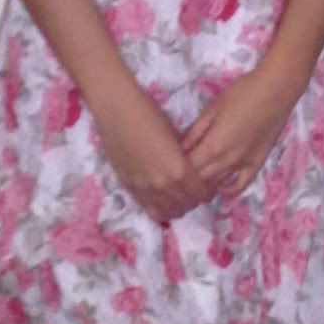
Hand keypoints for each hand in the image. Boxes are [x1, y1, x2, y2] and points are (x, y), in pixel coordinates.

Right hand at [95, 83, 212, 223]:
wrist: (117, 111)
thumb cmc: (150, 116)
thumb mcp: (177, 138)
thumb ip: (185, 160)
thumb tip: (192, 172)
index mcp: (179, 171)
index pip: (200, 194)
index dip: (206, 191)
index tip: (206, 185)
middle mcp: (163, 186)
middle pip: (186, 205)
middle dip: (193, 199)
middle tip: (193, 190)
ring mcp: (144, 189)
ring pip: (168, 212)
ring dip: (177, 206)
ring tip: (178, 195)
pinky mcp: (129, 188)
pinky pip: (149, 209)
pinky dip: (160, 207)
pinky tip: (162, 198)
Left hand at [181, 67, 297, 199]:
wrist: (276, 91)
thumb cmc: (241, 93)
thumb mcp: (212, 109)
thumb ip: (195, 132)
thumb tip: (179, 150)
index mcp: (213, 146)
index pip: (187, 169)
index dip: (174, 169)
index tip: (167, 164)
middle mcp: (227, 162)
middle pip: (199, 182)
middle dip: (185, 181)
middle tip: (176, 174)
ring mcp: (243, 166)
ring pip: (216, 186)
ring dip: (202, 186)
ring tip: (192, 181)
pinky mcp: (257, 165)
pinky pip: (239, 187)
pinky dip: (226, 190)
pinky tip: (218, 185)